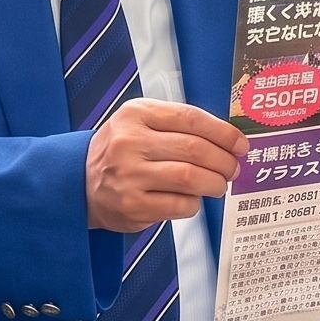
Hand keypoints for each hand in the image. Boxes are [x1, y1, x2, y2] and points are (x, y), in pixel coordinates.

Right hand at [87, 99, 244, 232]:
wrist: (79, 182)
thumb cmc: (120, 151)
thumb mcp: (139, 122)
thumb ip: (177, 125)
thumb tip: (227, 140)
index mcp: (136, 114)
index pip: (191, 118)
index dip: (223, 133)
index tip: (240, 144)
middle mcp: (129, 142)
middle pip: (194, 149)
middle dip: (224, 161)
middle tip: (232, 168)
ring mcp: (129, 175)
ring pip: (190, 178)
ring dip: (214, 183)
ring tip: (218, 185)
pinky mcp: (133, 206)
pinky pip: (180, 205)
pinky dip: (194, 203)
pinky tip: (191, 199)